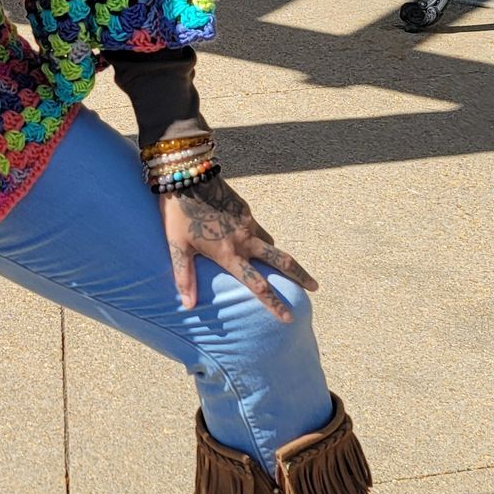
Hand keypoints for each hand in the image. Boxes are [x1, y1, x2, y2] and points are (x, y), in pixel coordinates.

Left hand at [160, 172, 315, 323]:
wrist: (187, 176)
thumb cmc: (178, 214)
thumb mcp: (177, 247)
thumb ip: (185, 276)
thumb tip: (188, 305)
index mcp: (229, 254)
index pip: (258, 285)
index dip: (274, 304)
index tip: (288, 317)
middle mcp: (244, 240)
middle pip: (282, 262)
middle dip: (301, 276)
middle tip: (315, 287)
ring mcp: (248, 223)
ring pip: (270, 244)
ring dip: (278, 256)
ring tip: (281, 266)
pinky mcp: (245, 210)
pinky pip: (257, 229)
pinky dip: (260, 239)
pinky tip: (251, 241)